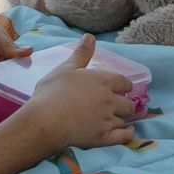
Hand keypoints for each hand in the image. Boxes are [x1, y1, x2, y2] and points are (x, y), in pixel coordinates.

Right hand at [23, 35, 138, 150]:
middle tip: (117, 106)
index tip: (121, 89)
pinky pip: (125, 136)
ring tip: (117, 120)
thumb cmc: (52, 92)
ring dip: (123, 119)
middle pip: (128, 103)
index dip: (124, 86)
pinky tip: (126, 132)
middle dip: (124, 104)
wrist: (46, 121)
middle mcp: (110, 99)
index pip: (124, 82)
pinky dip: (128, 134)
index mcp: (102, 80)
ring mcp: (108, 120)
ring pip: (126, 119)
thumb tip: (90, 36)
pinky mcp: (104, 138)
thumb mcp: (65, 68)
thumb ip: (81, 54)